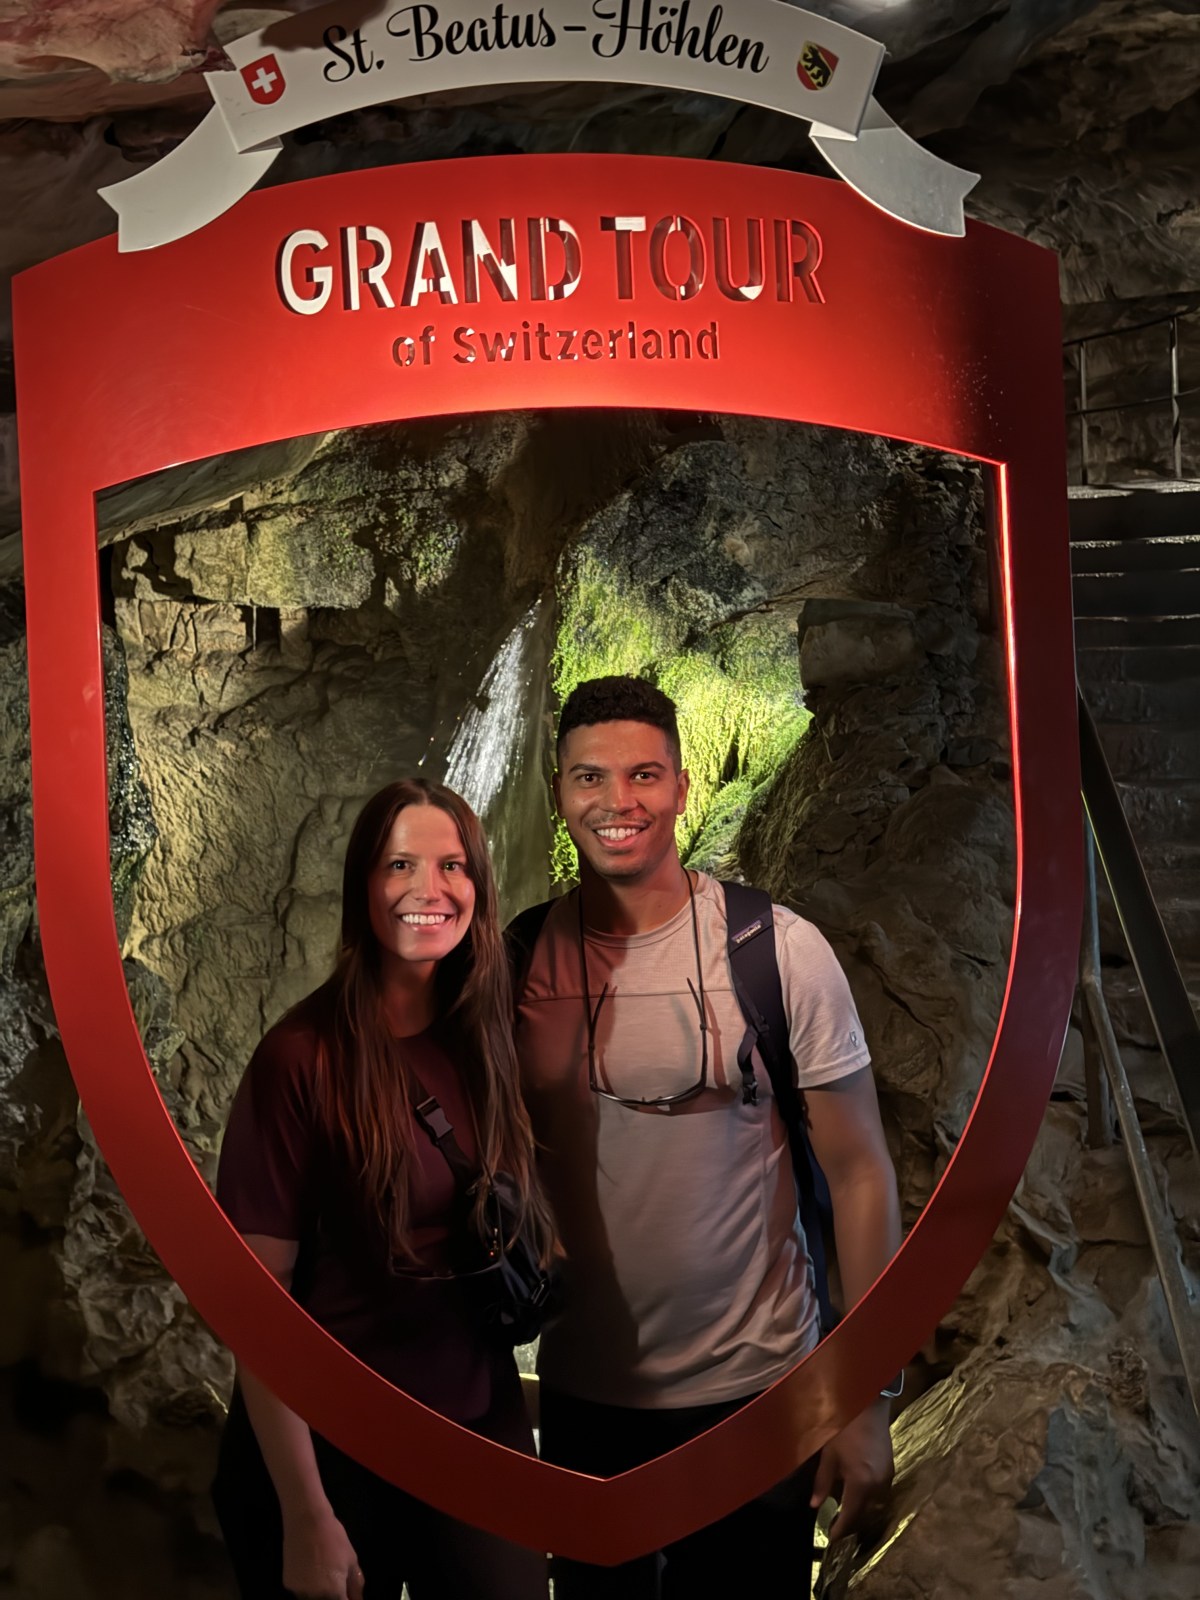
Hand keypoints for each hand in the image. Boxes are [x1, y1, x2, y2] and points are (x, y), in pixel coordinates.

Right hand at [281, 1506, 365, 1599]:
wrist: (306, 1520)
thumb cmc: (334, 1538)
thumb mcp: (351, 1559)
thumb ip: (355, 1585)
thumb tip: (357, 1599)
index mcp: (334, 1593)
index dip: (345, 1598)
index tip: (346, 1592)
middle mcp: (315, 1597)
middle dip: (333, 1596)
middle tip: (334, 1579)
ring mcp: (299, 1592)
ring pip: (312, 1599)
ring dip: (319, 1593)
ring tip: (322, 1572)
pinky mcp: (287, 1585)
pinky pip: (300, 1591)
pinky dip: (307, 1586)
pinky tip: (309, 1568)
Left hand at [810, 1401, 893, 1542]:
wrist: (868, 1406)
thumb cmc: (843, 1428)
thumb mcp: (829, 1455)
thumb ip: (822, 1483)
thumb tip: (815, 1506)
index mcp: (860, 1483)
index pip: (851, 1515)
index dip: (841, 1529)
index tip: (831, 1538)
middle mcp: (878, 1485)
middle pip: (864, 1512)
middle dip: (850, 1521)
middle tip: (836, 1525)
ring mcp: (887, 1477)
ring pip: (873, 1503)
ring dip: (860, 1508)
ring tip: (844, 1508)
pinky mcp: (891, 1469)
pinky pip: (880, 1491)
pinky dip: (868, 1496)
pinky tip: (857, 1491)